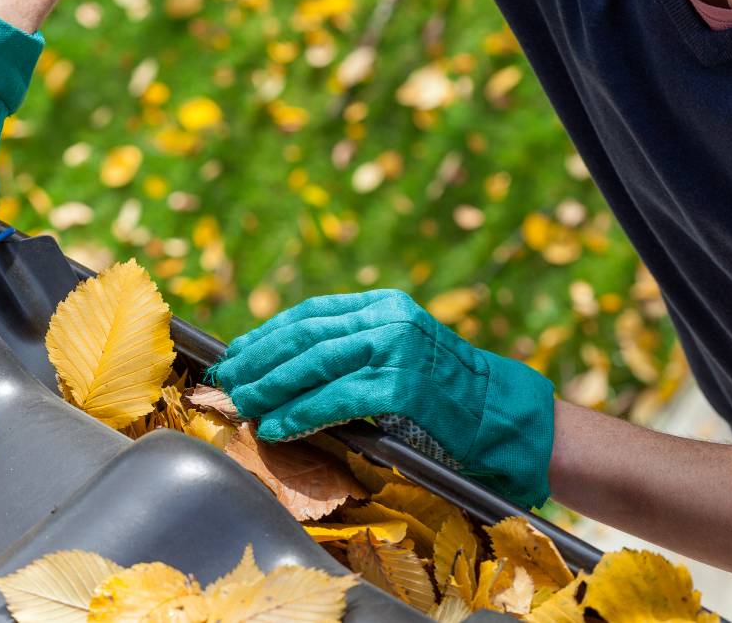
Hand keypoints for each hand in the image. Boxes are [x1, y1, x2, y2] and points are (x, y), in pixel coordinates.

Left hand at [210, 289, 555, 507]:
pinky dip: (300, 414)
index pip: (311, 313)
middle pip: (305, 335)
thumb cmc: (448, 394)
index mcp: (385, 304)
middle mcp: (389, 318)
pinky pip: (336, 399)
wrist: (505, 416)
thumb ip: (355, 348)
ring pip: (314, 364)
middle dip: (259, 360)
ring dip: (271, 388)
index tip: (237, 353)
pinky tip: (277, 427)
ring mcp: (397, 349)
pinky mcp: (403, 386)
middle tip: (227, 380)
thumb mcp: (401, 352)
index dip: (268, 333)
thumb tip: (287, 366)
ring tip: (243, 404)